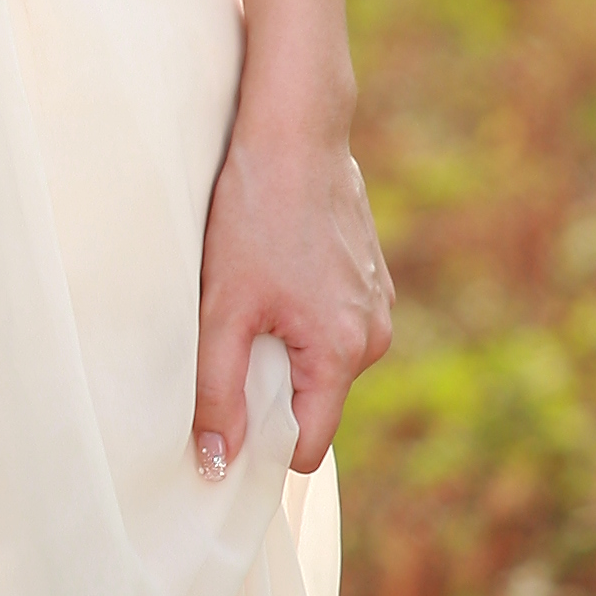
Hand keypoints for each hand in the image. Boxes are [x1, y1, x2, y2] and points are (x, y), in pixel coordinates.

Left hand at [191, 118, 391, 482]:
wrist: (295, 131)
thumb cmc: (254, 214)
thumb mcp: (223, 309)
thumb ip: (217, 392)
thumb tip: (216, 464)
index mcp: (344, 352)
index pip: (305, 445)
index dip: (259, 442)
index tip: (223, 413)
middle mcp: (375, 335)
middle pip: (313, 401)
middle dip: (269, 385)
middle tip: (232, 332)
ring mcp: (378, 303)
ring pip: (319, 360)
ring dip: (283, 345)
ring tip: (252, 293)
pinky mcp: (371, 277)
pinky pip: (330, 323)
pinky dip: (299, 313)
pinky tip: (272, 270)